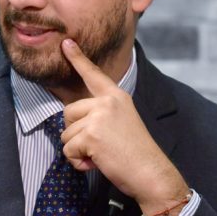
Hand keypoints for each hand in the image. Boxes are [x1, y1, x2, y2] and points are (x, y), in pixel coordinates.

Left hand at [60, 38, 188, 215]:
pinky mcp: (91, 134)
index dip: (77, 58)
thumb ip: (100, 113)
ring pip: (66, 134)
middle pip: (68, 112)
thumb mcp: (122, 122)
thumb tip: (73, 117)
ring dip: (78, 150)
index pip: (93, 74)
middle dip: (76, 134)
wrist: (151, 172)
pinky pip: (68, 150)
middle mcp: (107, 102)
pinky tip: (97, 162)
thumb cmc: (136, 153)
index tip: (66, 42)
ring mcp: (98, 116)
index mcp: (116, 96)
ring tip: (101, 154)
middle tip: (100, 145)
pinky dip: (78, 162)